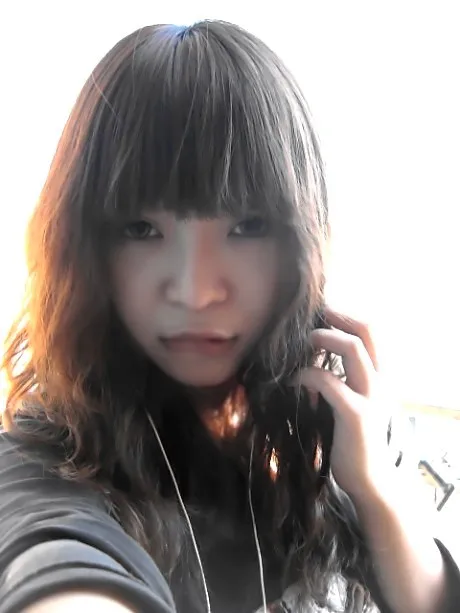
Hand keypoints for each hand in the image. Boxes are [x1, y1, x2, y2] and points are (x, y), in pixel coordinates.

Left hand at [299, 307, 394, 504]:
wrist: (367, 479)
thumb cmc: (351, 439)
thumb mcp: (349, 403)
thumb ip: (339, 381)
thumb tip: (308, 361)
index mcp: (377, 376)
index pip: (369, 332)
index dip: (345, 316)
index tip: (320, 314)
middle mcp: (379, 381)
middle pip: (365, 331)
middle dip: (336, 318)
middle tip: (310, 319)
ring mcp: (370, 396)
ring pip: (353, 349)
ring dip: (323, 338)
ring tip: (303, 342)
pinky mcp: (356, 414)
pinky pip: (328, 381)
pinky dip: (306, 375)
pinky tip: (291, 381)